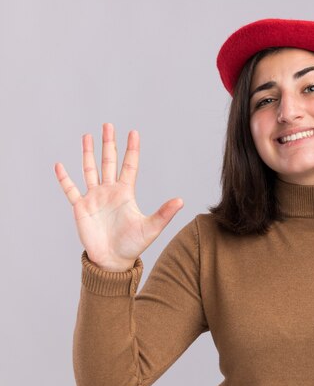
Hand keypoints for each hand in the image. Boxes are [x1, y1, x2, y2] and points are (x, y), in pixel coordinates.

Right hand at [54, 123, 183, 270]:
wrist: (113, 260)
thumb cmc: (133, 245)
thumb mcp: (151, 227)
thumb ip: (165, 213)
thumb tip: (182, 200)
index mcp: (126, 193)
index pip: (130, 165)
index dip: (132, 149)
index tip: (134, 132)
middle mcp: (110, 191)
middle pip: (109, 162)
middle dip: (108, 144)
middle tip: (109, 125)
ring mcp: (94, 198)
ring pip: (90, 170)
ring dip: (88, 153)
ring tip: (87, 135)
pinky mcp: (81, 208)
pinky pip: (71, 190)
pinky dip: (65, 178)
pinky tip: (59, 165)